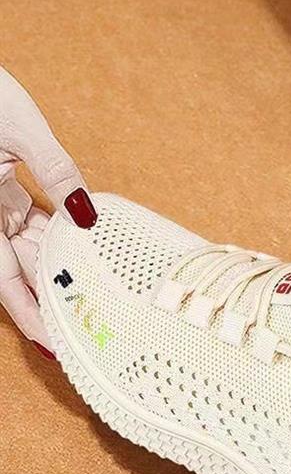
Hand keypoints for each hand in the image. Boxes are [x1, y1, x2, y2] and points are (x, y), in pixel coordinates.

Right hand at [0, 66, 96, 355]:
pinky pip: (32, 221)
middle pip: (20, 272)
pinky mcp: (3, 187)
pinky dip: (59, 235)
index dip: (29, 315)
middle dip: (52, 301)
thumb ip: (54, 169)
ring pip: (29, 248)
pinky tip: (87, 247)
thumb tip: (87, 214)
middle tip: (91, 330)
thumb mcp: (19, 127)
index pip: (4, 280)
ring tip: (98, 296)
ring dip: (61, 269)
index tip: (55, 346)